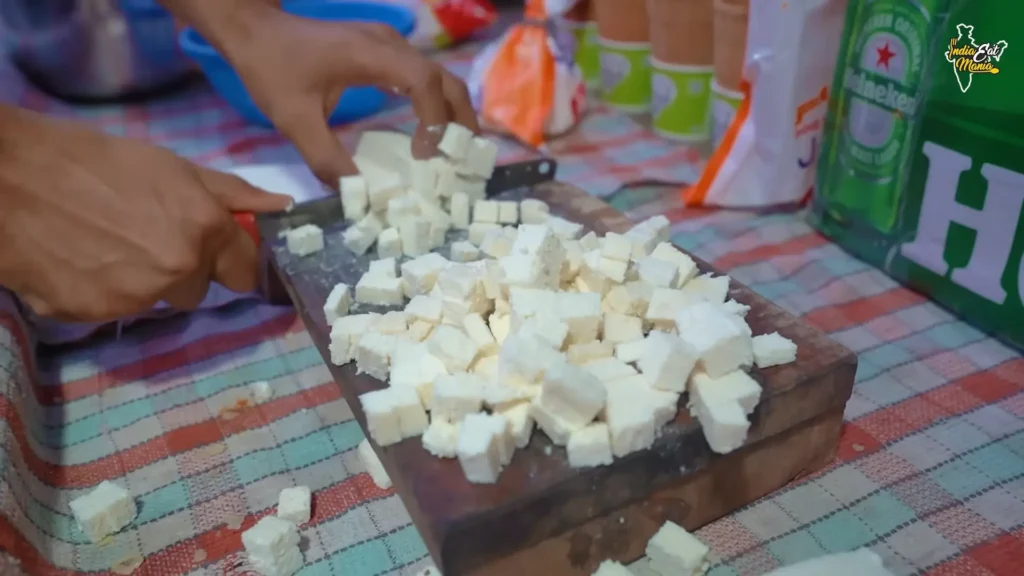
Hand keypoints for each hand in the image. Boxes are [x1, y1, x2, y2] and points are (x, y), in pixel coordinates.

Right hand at [0, 108, 292, 322]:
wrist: (11, 181)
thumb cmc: (95, 161)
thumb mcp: (172, 166)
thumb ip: (232, 193)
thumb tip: (282, 206)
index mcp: (206, 229)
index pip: (245, 270)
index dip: (230, 259)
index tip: (215, 250)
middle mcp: (180, 270)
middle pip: (200, 288)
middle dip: (183, 269)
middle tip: (145, 236)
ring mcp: (138, 297)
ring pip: (158, 299)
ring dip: (143, 281)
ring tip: (107, 245)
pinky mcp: (97, 315)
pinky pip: (116, 309)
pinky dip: (104, 291)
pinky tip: (81, 260)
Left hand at [223, 10, 479, 185]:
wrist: (256, 30)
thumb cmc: (273, 68)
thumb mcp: (293, 119)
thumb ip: (324, 158)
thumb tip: (356, 195)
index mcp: (370, 54)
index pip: (424, 82)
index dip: (434, 120)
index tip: (425, 156)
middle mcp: (388, 44)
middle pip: (445, 79)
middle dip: (460, 120)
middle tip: (464, 160)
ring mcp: (389, 44)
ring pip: (439, 76)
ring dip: (451, 112)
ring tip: (455, 151)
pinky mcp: (384, 49)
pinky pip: (422, 75)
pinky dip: (435, 103)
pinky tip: (430, 130)